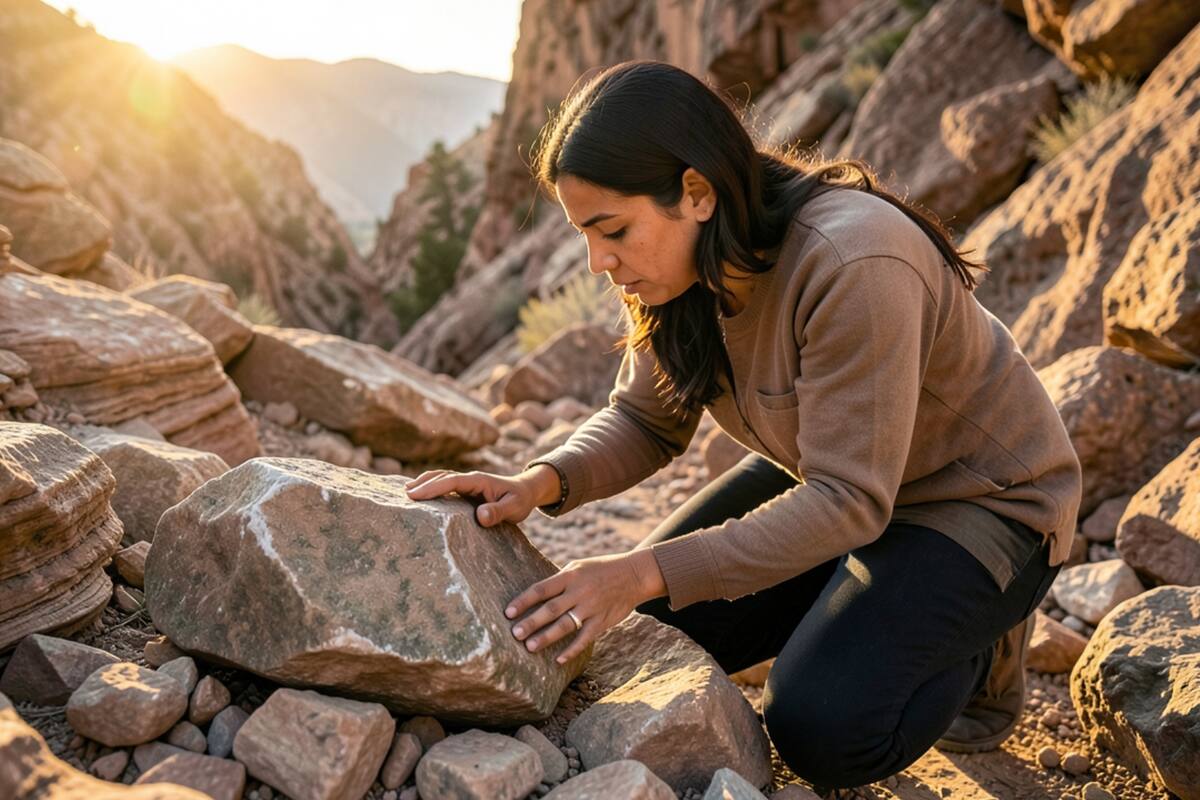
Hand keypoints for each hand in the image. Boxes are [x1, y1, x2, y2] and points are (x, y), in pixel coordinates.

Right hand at [405, 468, 550, 526]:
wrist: (526, 491)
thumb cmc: (520, 500)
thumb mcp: (514, 507)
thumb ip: (498, 512)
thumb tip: (480, 516)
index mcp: (478, 480)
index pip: (451, 481)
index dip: (433, 487)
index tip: (415, 495)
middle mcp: (470, 479)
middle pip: (442, 477)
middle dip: (423, 484)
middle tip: (404, 495)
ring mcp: (467, 483)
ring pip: (441, 479)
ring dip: (425, 483)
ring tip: (406, 492)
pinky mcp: (466, 490)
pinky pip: (445, 486)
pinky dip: (431, 486)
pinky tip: (420, 494)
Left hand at [504, 549, 666, 663]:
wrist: (634, 575)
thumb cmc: (600, 570)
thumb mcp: (579, 567)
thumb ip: (559, 581)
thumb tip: (535, 595)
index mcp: (570, 575)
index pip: (541, 589)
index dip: (523, 600)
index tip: (508, 612)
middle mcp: (579, 591)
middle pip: (550, 609)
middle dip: (531, 622)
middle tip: (514, 634)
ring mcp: (591, 607)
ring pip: (565, 625)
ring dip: (546, 637)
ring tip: (530, 647)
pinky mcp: (602, 621)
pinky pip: (585, 638)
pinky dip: (572, 650)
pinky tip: (558, 660)